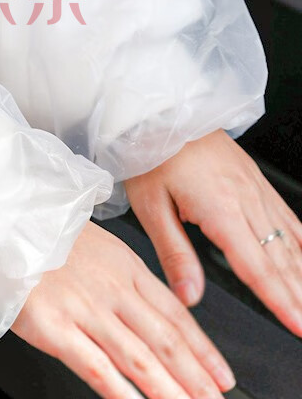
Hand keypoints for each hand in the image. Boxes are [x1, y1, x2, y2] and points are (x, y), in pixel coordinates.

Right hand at [12, 223, 235, 398]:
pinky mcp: (54, 327)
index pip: (174, 313)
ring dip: (170, 391)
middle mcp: (111, 289)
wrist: (0, 222)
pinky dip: (121, 392)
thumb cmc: (41, 231)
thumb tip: (149, 302)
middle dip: (196, 378)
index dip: (202, 349)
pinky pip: (95, 366)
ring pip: (139, 358)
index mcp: (124, 266)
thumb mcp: (94, 243)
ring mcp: (84, 309)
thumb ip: (122, 274)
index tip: (220, 374)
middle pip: (164, 340)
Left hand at [125, 129, 301, 336]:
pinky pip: (286, 215)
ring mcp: (253, 187)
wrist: (160, 111)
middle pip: (280, 258)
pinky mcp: (252, 178)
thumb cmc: (149, 154)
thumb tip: (189, 296)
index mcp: (220, 209)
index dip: (279, 301)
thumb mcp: (151, 207)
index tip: (297, 326)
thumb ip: (174, 254)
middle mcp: (245, 198)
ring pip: (288, 238)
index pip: (256, 267)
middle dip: (298, 296)